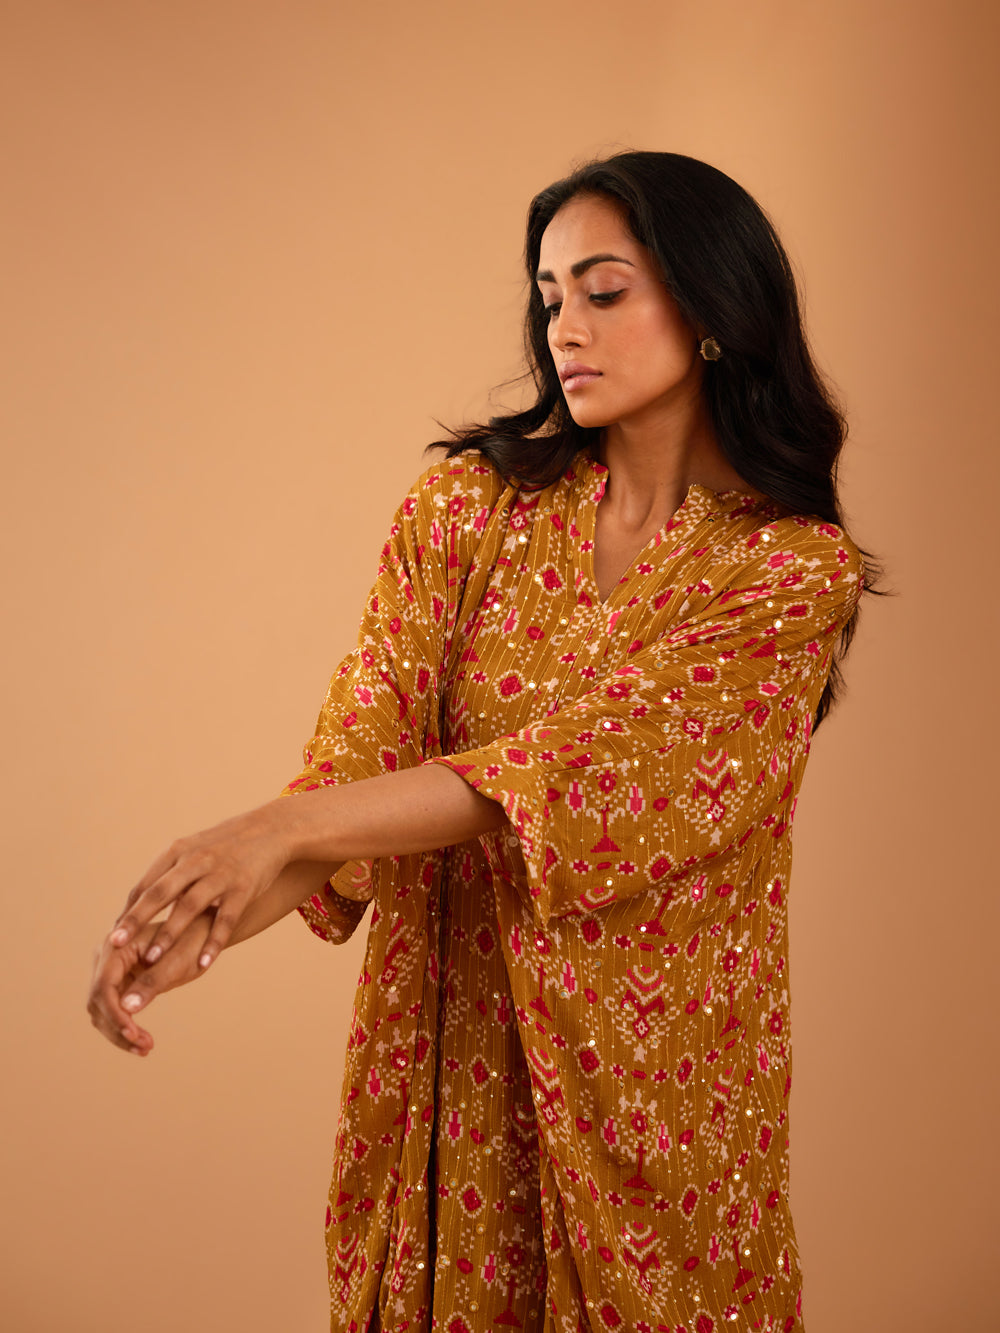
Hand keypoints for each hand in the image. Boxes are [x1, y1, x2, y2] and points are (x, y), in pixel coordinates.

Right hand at [88, 913, 213, 1054]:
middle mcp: (108, 955)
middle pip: (98, 1001)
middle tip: (145, 1046)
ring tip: (146, 1047)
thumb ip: (152, 982)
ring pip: (102, 1010)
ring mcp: (111, 969)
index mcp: (118, 944)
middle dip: (118, 1027)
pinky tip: (142, 1042)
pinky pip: (114, 1009)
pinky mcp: (120, 981)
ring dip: (119, 1032)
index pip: (104, 986)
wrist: (205, 931)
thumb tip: (126, 1008)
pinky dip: (125, 1027)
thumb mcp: (178, 962)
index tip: (133, 1034)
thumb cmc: (194, 940)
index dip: (114, 1014)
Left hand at [108, 802, 292, 969]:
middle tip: (114, 943)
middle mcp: (196, 861)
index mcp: (179, 852)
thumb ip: (170, 873)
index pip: (146, 884)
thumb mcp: (195, 849)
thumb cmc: (228, 844)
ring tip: (152, 960)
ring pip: (189, 906)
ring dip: (169, 934)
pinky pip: (225, 919)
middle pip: (160, 893)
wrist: (272, 829)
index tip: (113, 935)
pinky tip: (202, 964)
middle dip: (136, 919)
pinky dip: (213, 942)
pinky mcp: (243, 887)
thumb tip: (140, 902)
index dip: (129, 911)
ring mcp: (220, 874)